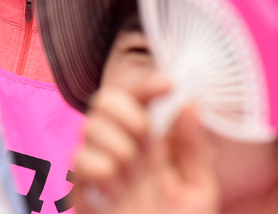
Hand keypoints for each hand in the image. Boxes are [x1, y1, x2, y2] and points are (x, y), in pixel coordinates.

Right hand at [73, 73, 218, 213]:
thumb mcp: (198, 190)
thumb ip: (194, 147)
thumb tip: (189, 103)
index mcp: (150, 146)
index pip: (139, 99)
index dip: (148, 85)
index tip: (168, 85)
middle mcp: (121, 151)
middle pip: (105, 101)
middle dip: (126, 111)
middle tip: (144, 135)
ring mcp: (100, 170)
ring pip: (90, 126)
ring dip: (115, 142)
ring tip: (130, 173)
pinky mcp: (82, 192)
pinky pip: (78, 160)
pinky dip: (99, 167)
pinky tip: (114, 190)